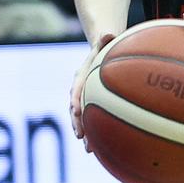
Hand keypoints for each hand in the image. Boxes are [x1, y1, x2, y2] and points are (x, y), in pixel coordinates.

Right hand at [68, 32, 116, 146]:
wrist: (101, 49)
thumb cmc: (106, 45)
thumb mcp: (105, 40)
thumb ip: (105, 38)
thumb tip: (107, 33)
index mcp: (82, 74)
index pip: (76, 87)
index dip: (76, 99)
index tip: (76, 110)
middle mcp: (81, 88)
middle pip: (76, 107)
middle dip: (78, 123)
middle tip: (81, 136)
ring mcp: (86, 98)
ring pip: (83, 118)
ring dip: (85, 133)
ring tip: (89, 149)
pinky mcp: (93, 104)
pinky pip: (94, 119)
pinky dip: (97, 133)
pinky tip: (103, 148)